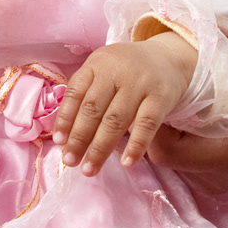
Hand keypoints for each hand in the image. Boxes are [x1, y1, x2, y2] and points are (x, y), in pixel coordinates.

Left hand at [55, 30, 195, 174]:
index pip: (75, 93)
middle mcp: (116, 71)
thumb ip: (86, 94)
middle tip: (70, 161)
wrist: (169, 58)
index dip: (65, 119)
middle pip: (93, 109)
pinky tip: (127, 163)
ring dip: (100, 148)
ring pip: (115, 120)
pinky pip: (146, 124)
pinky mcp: (160, 97)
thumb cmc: (127, 72)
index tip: (59, 142)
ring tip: (90, 169)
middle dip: (79, 139)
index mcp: (96, 64)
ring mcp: (139, 83)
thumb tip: (65, 135)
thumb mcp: (104, 71)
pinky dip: (136, 145)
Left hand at [149, 23, 227, 194]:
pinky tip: (196, 93)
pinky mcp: (222, 167)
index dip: (156, 115)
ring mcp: (221, 175)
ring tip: (181, 77)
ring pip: (172, 148)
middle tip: (167, 69)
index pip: (171, 150)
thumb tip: (218, 24)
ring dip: (170, 114)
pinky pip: (187, 146)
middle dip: (159, 110)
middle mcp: (224, 174)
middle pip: (165, 148)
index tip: (162, 78)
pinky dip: (184, 120)